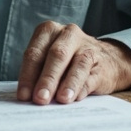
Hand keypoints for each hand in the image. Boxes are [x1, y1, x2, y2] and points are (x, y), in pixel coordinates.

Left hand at [16, 22, 130, 104]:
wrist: (107, 60)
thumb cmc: (68, 62)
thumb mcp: (49, 61)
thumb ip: (38, 74)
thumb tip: (29, 98)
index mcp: (49, 31)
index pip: (35, 53)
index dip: (28, 75)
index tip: (23, 96)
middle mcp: (68, 34)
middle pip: (56, 55)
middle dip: (47, 79)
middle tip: (40, 99)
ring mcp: (88, 46)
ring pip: (78, 63)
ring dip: (69, 83)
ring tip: (62, 99)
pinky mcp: (102, 63)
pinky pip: (92, 75)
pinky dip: (83, 88)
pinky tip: (76, 98)